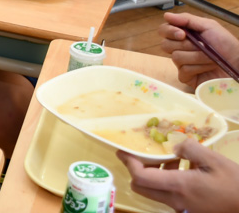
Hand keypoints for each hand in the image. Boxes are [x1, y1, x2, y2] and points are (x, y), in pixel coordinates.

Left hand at [118, 138, 238, 212]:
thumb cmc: (235, 184)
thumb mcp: (214, 160)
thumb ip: (190, 149)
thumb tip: (173, 145)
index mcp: (178, 186)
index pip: (140, 176)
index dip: (129, 162)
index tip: (124, 149)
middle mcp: (175, 199)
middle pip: (140, 186)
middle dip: (136, 169)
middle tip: (145, 153)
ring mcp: (181, 207)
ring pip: (153, 191)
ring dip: (154, 174)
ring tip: (172, 158)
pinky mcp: (188, 209)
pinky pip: (168, 195)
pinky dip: (167, 181)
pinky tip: (185, 168)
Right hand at [160, 11, 238, 87]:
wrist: (238, 63)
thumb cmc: (226, 45)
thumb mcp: (209, 26)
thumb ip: (187, 19)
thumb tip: (166, 15)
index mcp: (183, 35)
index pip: (164, 30)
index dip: (169, 31)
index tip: (182, 34)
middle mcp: (180, 48)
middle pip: (165, 45)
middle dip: (186, 45)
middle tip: (201, 45)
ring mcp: (182, 63)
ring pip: (176, 57)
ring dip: (197, 57)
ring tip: (210, 57)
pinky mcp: (187, 77)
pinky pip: (183, 71)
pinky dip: (198, 68)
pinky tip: (207, 68)